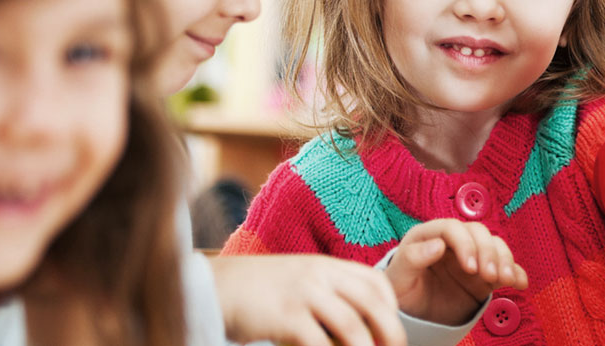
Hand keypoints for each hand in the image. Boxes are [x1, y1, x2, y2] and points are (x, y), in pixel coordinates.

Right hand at [209, 254, 404, 345]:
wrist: (213, 287)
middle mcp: (319, 275)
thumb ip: (326, 297)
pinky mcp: (286, 317)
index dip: (391, 308)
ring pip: (352, 327)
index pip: (375, 282)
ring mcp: (303, 294)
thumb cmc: (257, 293)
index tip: (391, 331)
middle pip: (372, 304)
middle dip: (391, 333)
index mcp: (326, 265)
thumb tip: (354, 331)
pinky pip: (319, 345)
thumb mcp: (297, 282)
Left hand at [385, 219, 528, 326]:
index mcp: (429, 235)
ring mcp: (472, 256)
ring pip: (495, 245)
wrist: (414, 315)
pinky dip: (516, 272)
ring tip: (506, 280)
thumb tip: (437, 245)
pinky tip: (520, 283)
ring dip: (504, 260)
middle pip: (479, 233)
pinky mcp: (485, 274)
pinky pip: (505, 267)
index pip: (452, 228)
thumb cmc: (402, 291)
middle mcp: (453, 242)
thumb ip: (412, 258)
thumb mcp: (398, 277)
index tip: (470, 266)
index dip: (465, 244)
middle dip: (488, 252)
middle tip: (488, 275)